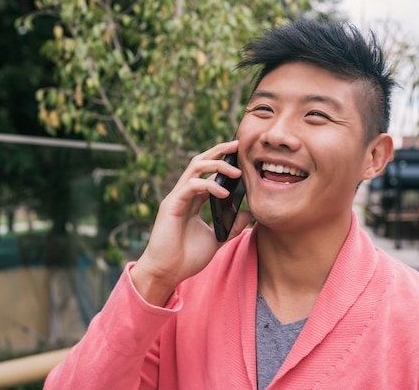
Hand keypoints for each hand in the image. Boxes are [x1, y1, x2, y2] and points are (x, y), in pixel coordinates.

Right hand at [130, 140, 252, 305]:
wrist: (167, 273)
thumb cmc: (187, 257)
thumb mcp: (217, 238)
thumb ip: (233, 225)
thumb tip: (251, 212)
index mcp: (194, 200)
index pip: (208, 172)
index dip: (223, 161)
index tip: (242, 155)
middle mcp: (184, 194)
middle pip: (200, 162)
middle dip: (219, 151)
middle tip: (238, 145)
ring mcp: (177, 197)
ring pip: (195, 167)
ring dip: (217, 165)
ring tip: (237, 172)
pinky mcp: (171, 204)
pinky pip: (191, 185)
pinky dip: (209, 185)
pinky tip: (224, 193)